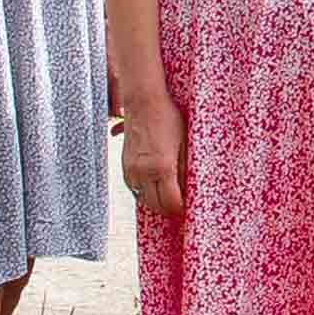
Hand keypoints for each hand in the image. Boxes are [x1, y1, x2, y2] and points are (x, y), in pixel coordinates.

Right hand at [120, 95, 187, 215]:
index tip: (187, 209)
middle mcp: (144, 172)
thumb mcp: (185, 144)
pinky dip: (144, 192)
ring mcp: (131, 170)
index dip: (180, 209)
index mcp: (162, 167)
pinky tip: (154, 187)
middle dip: (168, 210)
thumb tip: (189, 191)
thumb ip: (186, 170)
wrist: (144, 104)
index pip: (171, 202)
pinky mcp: (124, 166)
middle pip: (155, 206)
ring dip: (155, 202)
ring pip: (143, 199)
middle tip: (179, 207)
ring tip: (168, 198)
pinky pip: (134, 188)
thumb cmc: (169, 120)